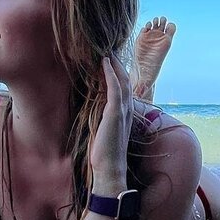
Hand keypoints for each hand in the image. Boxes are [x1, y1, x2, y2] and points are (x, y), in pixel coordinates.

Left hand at [89, 53, 131, 187]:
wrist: (110, 170)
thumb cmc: (105, 156)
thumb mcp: (103, 134)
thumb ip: (102, 122)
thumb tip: (93, 115)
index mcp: (124, 115)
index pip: (123, 89)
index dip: (118, 74)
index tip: (109, 61)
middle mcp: (126, 111)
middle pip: (125, 81)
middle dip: (118, 65)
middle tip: (109, 49)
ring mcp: (122, 111)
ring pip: (121, 81)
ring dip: (114, 64)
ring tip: (107, 50)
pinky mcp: (115, 114)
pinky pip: (114, 88)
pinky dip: (110, 73)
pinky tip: (105, 62)